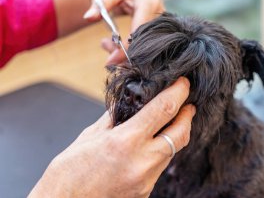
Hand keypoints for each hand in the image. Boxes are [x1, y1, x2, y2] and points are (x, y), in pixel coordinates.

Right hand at [29, 77, 194, 197]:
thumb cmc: (68, 174)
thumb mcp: (90, 137)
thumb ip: (114, 119)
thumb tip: (130, 104)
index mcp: (125, 142)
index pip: (163, 110)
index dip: (178, 93)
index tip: (183, 84)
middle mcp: (141, 162)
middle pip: (180, 133)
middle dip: (187, 115)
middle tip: (187, 104)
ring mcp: (146, 180)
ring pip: (172, 151)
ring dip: (174, 134)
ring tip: (168, 123)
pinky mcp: (145, 192)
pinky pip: (160, 167)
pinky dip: (159, 153)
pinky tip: (150, 146)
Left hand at [83, 0, 164, 64]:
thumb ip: (100, 4)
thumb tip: (88, 17)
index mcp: (149, 3)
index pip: (139, 32)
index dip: (126, 49)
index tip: (111, 61)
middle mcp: (160, 15)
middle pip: (144, 44)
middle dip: (124, 54)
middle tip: (105, 52)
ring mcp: (163, 25)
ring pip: (146, 48)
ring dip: (125, 52)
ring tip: (106, 43)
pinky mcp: (161, 32)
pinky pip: (147, 47)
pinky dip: (131, 50)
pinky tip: (117, 44)